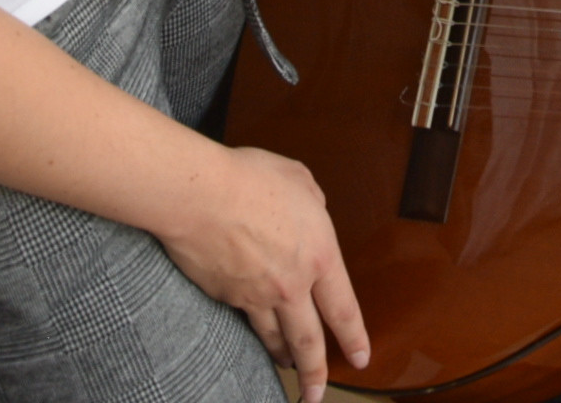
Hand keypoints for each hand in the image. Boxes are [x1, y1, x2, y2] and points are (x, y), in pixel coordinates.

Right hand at [153, 143, 369, 398]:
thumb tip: (311, 213)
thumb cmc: (250, 179)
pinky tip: (250, 334)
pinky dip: (249, 333)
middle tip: (317, 394)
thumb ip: (313, 204)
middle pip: (309, 341)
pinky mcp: (225, 297)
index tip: (360, 358)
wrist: (199, 196)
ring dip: (283, 356)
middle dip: (316, 374)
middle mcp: (291, 284)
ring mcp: (256, 296)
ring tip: (287, 365)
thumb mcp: (300, 181)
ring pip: (274, 338)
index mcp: (319, 254)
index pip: (344, 309)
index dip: (354, 338)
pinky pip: (242, 322)